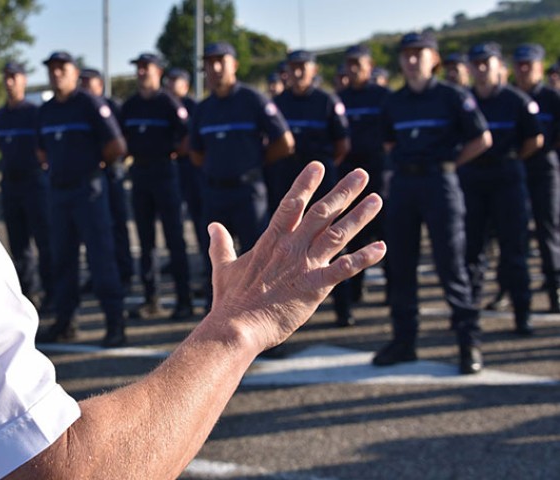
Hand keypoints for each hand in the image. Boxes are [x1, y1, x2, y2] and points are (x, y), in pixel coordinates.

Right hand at [206, 161, 385, 351]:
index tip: (318, 166)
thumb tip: (213, 227)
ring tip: (375, 200)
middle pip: (321, 213)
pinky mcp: (314, 286)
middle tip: (361, 175)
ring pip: (337, 234)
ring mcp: (304, 265)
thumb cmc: (230, 301)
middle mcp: (290, 247)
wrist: (237, 326)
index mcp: (270, 241)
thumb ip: (220, 245)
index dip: (305, 184)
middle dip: (343, 192)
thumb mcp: (223, 268)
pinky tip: (380, 248)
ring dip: (358, 216)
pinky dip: (364, 258)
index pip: (291, 205)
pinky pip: (344, 269)